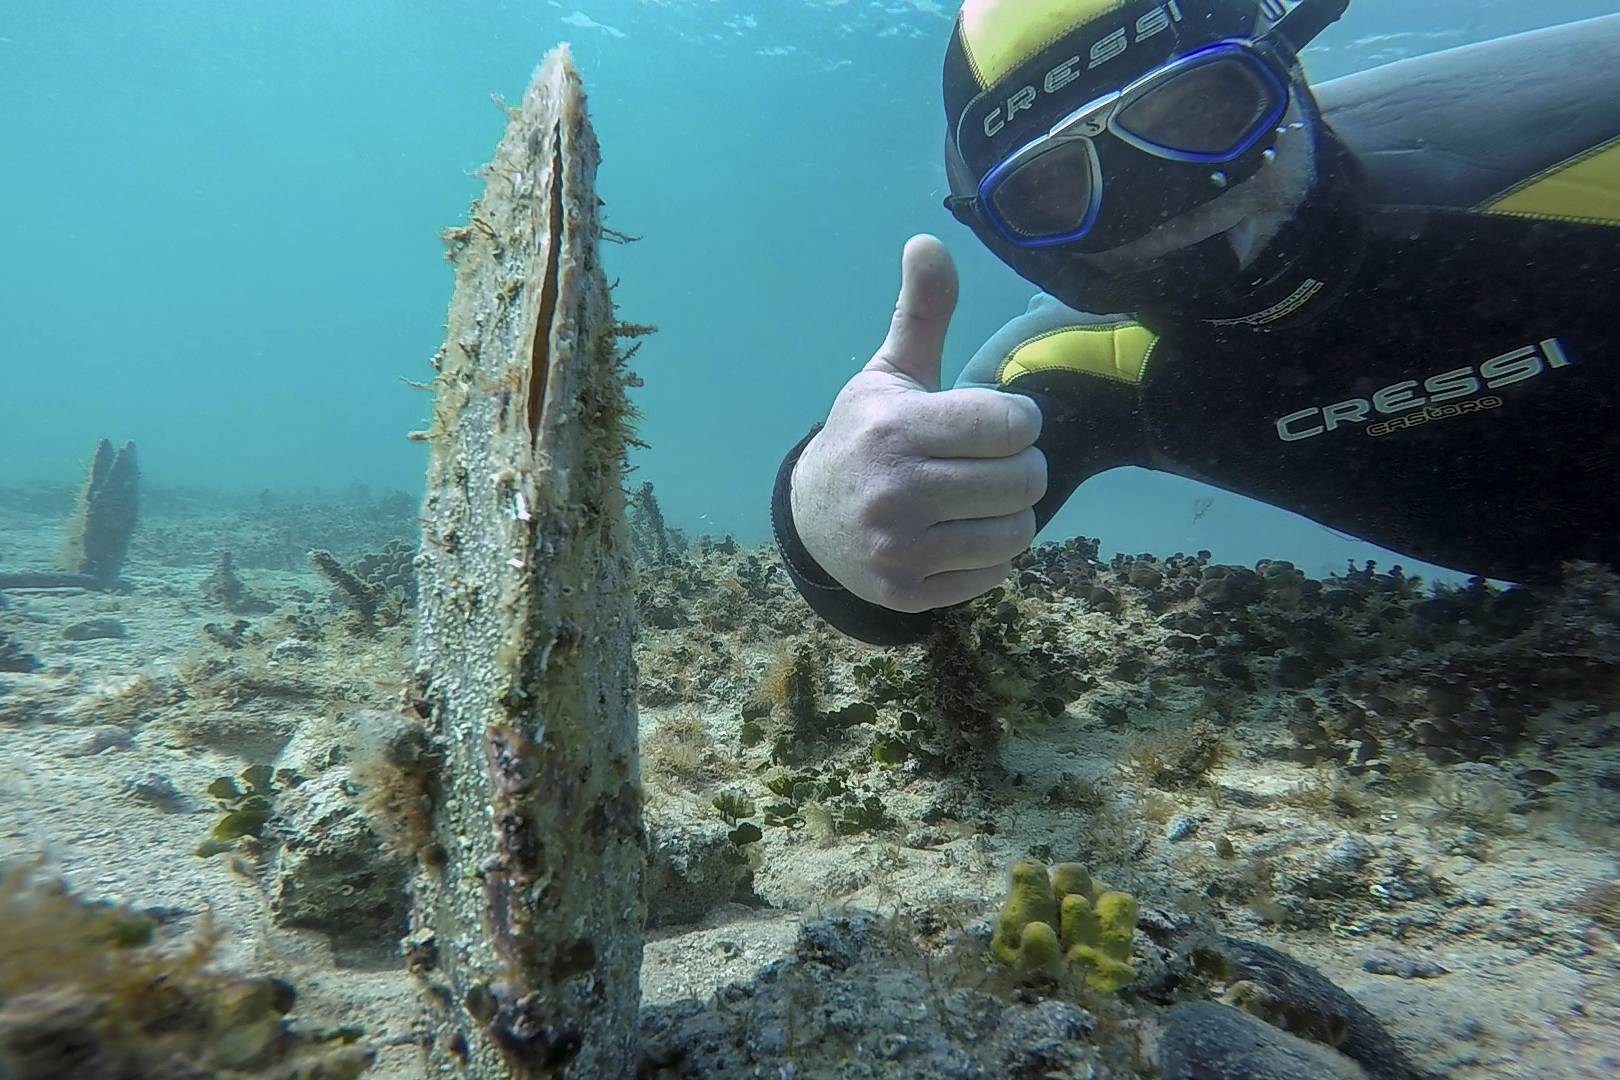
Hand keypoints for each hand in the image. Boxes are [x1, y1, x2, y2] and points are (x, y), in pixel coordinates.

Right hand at [790, 235, 1045, 613]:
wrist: (811, 518)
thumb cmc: (865, 436)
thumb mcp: (889, 374)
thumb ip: (922, 312)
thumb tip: (929, 239)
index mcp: (896, 430)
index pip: (1011, 426)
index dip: (1019, 421)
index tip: (998, 422)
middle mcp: (894, 492)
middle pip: (1023, 481)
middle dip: (1021, 468)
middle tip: (993, 463)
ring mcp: (899, 549)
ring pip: (1016, 532)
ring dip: (1011, 514)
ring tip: (980, 500)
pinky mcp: (907, 592)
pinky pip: (994, 574)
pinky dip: (989, 555)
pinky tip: (959, 535)